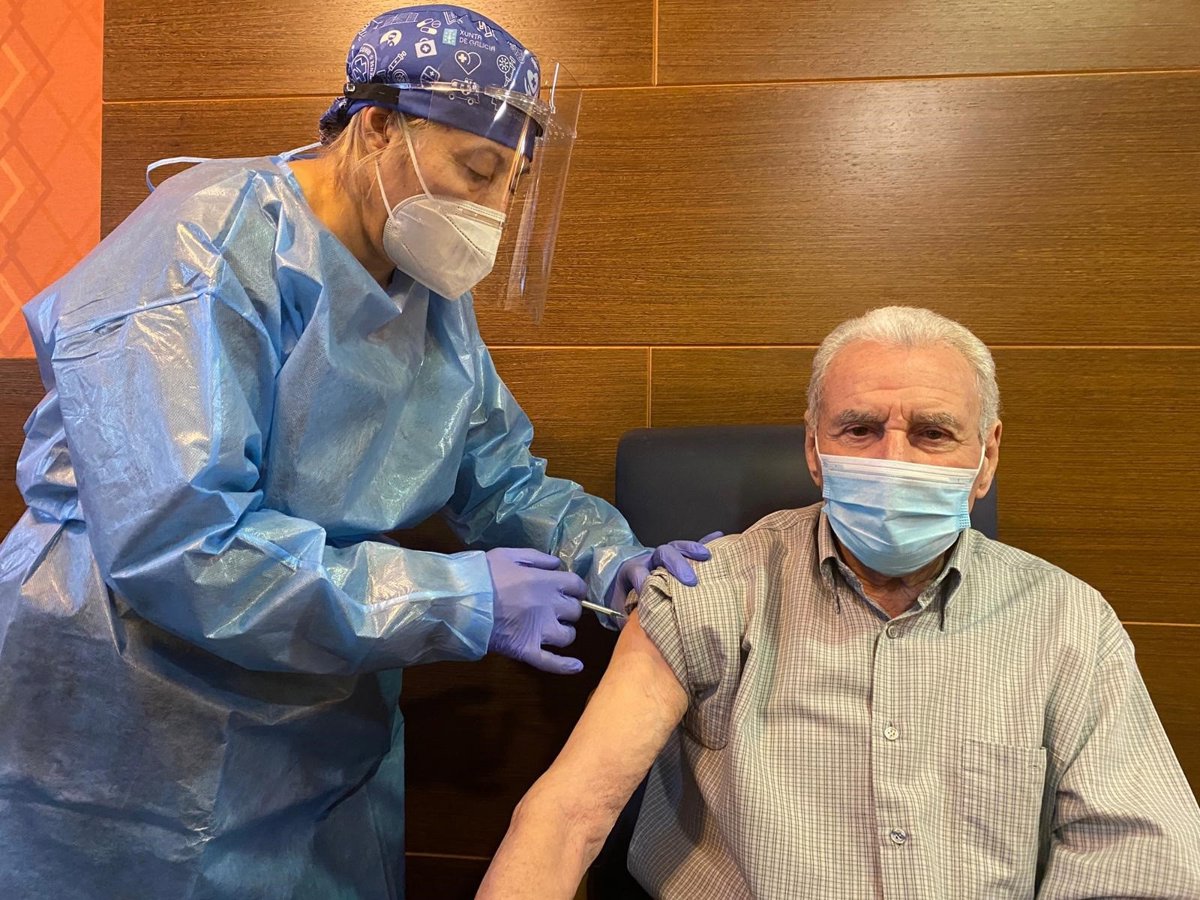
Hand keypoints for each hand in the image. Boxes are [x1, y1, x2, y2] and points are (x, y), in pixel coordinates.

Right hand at [485, 547, 585, 674]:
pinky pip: (551, 662)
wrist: (458, 601)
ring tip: (552, 629)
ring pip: (567, 636)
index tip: (568, 590)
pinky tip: (577, 666)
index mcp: (546, 582)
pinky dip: (565, 666)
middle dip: (567, 609)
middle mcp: (549, 606)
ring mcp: (539, 631)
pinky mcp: (526, 650)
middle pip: (574, 611)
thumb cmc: (481, 575)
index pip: (577, 586)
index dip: (575, 588)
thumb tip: (557, 564)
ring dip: (564, 632)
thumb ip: (536, 558)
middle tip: (554, 608)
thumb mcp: (508, 554)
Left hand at [606, 532, 722, 615]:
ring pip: (677, 548)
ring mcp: (663, 557)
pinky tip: (719, 537)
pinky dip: (705, 542)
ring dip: (691, 550)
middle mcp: (649, 559)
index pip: (637, 570)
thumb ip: (623, 615)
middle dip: (676, 565)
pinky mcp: (675, 557)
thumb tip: (631, 626)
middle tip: (689, 581)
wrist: (620, 582)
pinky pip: (690, 548)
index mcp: (632, 570)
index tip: (650, 589)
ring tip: (706, 556)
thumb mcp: (618, 607)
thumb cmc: (623, 598)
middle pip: (662, 554)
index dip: (642, 579)